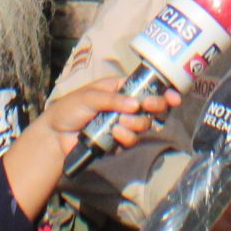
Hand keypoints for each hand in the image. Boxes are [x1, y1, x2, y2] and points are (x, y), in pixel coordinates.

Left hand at [32, 76, 179, 159]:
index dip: (161, 92)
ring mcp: (122, 124)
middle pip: (150, 107)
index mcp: (119, 89)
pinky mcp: (118, 142)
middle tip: (149, 108)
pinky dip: (126, 137)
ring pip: (143, 125)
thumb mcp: (89, 96)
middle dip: (154, 107)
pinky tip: (116, 134)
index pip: (145, 88)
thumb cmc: (70, 108)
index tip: (174, 98)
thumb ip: (112, 99)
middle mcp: (124, 106)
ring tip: (120, 123)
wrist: (57, 135)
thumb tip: (136, 104)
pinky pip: (131, 140)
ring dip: (135, 123)